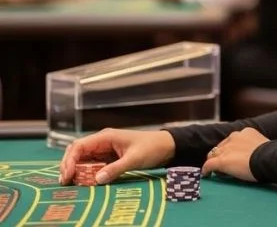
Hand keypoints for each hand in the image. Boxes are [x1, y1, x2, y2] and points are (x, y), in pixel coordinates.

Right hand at [60, 128, 175, 185]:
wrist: (168, 146)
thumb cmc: (152, 147)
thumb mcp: (135, 159)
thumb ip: (116, 169)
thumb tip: (97, 179)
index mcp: (106, 136)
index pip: (79, 146)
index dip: (69, 160)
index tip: (67, 176)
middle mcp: (103, 141)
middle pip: (77, 152)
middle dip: (69, 165)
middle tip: (65, 182)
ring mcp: (105, 149)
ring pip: (84, 159)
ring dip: (76, 170)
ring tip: (71, 184)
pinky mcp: (110, 157)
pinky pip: (93, 164)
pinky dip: (86, 172)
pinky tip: (84, 182)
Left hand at [201, 127, 268, 181]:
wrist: (268, 159)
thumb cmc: (271, 155)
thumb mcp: (263, 146)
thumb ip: (256, 148)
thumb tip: (257, 155)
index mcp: (245, 132)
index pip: (232, 140)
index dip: (230, 149)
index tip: (232, 156)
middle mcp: (234, 137)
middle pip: (221, 146)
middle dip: (220, 154)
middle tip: (222, 164)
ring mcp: (227, 149)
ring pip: (213, 154)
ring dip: (213, 161)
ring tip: (212, 169)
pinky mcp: (222, 160)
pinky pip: (209, 165)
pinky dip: (206, 170)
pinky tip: (206, 174)